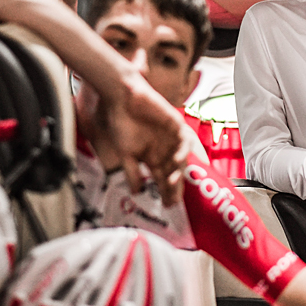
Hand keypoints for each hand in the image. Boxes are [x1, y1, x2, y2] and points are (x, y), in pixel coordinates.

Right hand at [75, 71, 186, 205]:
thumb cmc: (122, 123)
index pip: (163, 178)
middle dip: (175, 187)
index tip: (167, 206)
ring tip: (172, 184)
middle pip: (174, 172)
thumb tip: (136, 192)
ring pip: (180, 158)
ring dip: (178, 171)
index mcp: (153, 157)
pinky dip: (182, 150)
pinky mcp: (176, 123)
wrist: (122, 98)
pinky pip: (184, 139)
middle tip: (174, 200)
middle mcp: (164, 149)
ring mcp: (171, 137)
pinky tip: (177, 159)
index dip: (166, 192)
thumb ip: (132, 172)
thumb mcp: (126, 153)